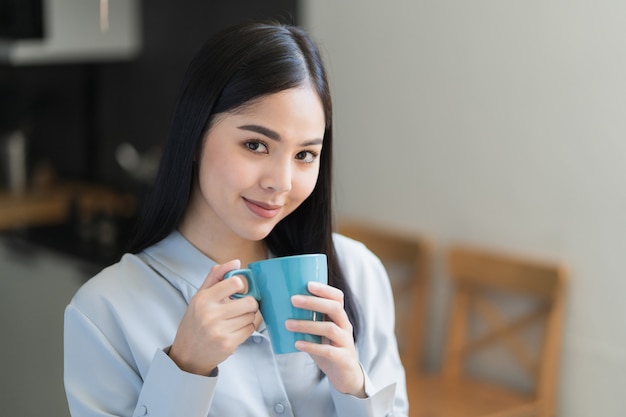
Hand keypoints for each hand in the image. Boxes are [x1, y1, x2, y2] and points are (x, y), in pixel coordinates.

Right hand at [168, 260, 258, 374]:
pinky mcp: (228, 344)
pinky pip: (250, 330)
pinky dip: (246, 328)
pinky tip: (235, 329)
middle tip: (241, 306)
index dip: (241, 285)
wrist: (188, 353)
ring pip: (251, 316)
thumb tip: (237, 262)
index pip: (235, 283)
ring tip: (234, 319)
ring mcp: (220, 331)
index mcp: (204, 299)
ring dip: (247, 317)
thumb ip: (216, 275)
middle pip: (250, 302)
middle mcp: (210, 315)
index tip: (237, 289)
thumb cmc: (195, 321)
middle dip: (249, 303)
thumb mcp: (200, 295)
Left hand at [285, 282, 365, 397]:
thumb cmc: (329, 349)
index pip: (337, 297)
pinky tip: (297, 344)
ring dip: (307, 324)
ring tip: (288, 324)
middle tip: (293, 300)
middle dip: (313, 302)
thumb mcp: (320, 332)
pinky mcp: (342, 358)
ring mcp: (345, 342)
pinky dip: (311, 346)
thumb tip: (279, 308)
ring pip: (330, 328)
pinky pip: (328, 350)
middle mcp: (345, 326)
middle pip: (334, 308)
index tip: (308, 284)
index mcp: (339, 317)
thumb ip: (308, 321)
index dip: (325, 289)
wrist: (345, 376)